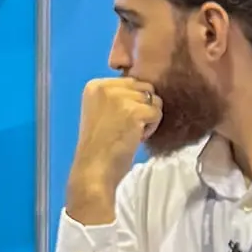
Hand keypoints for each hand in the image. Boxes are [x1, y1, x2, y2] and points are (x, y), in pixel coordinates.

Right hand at [65, 76, 160, 223]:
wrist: (94, 169)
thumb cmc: (99, 146)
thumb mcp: (101, 112)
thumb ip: (118, 97)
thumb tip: (146, 90)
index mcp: (95, 85)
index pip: (131, 82)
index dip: (132, 103)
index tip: (117, 121)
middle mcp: (105, 87)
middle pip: (144, 87)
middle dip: (142, 107)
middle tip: (127, 127)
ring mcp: (119, 97)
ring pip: (154, 99)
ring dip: (148, 117)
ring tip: (131, 132)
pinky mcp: (134, 111)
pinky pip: (157, 113)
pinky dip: (152, 127)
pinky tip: (136, 137)